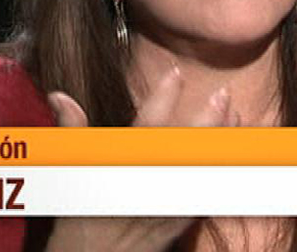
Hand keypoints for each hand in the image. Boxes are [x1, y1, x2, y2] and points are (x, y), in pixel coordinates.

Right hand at [45, 65, 237, 251]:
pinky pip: (207, 197)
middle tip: (224, 93)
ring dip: (220, 144)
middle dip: (206, 120)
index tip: (176, 73)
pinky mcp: (178, 223)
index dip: (162, 97)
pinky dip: (223, 175)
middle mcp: (147, 185)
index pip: (144, 127)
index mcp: (121, 168)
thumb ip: (73, 131)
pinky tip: (234, 157)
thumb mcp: (70, 171)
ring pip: (200, 171)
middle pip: (183, 149)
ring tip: (236, 117)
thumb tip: (60, 95)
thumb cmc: (77, 215)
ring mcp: (166, 206)